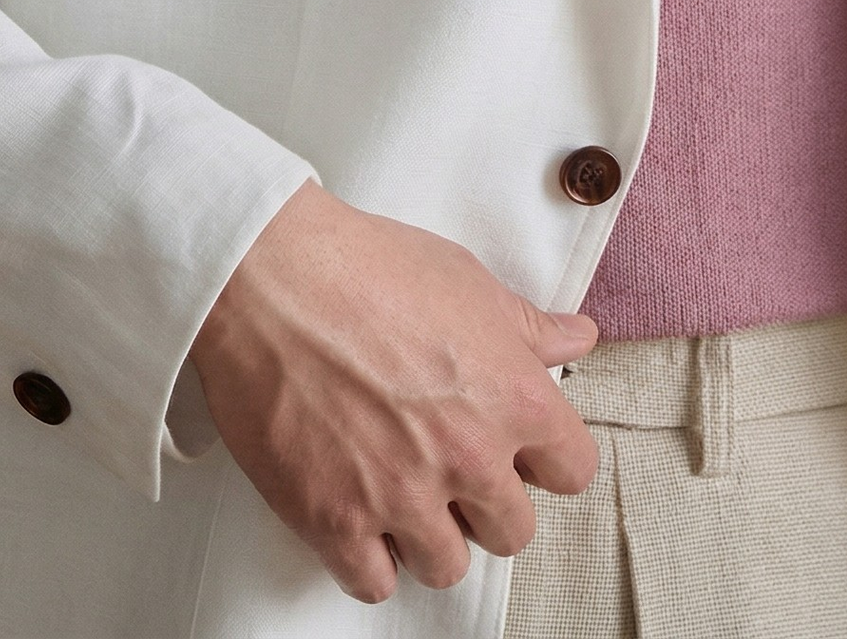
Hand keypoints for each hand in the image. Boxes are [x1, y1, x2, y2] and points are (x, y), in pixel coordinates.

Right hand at [188, 179, 599, 601]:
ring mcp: (402, 496)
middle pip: (512, 530)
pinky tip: (358, 514)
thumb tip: (577, 337)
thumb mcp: (464, 280)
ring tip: (399, 488)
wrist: (269, 275)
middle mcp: (468, 458)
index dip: (545, 457)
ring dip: (428, 533)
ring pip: (447, 566)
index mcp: (512, 398)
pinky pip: (373, 582)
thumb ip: (527, 326)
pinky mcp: (335, 520)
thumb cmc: (365, 265)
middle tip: (448, 464)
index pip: (574, 470)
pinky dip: (368, 557)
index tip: (517, 447)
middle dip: (485, 500)